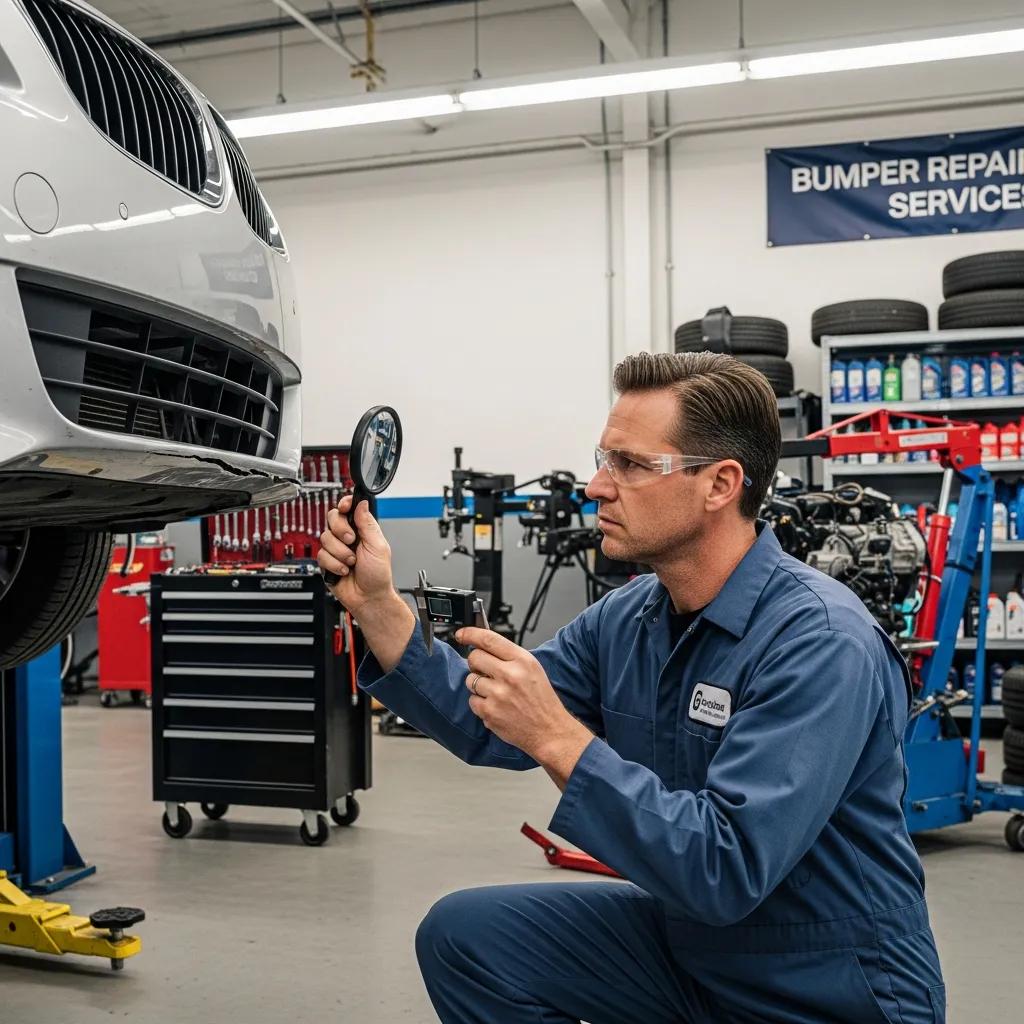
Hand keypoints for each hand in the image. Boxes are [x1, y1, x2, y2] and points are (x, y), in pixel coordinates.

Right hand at [318, 495, 394, 612]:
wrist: (368, 597)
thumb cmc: (378, 574)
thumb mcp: (378, 546)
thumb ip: (367, 523)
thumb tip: (362, 503)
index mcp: (361, 529)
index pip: (348, 509)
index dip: (344, 504)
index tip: (344, 507)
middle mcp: (347, 537)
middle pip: (332, 518)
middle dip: (340, 530)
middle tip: (352, 541)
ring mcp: (336, 549)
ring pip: (325, 538)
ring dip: (340, 553)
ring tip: (352, 562)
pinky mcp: (327, 562)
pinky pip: (321, 555)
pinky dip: (334, 564)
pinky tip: (344, 570)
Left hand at [458, 627, 592, 783]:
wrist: (549, 730)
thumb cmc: (542, 700)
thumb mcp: (532, 669)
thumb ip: (509, 657)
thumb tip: (483, 647)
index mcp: (522, 660)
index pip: (489, 639)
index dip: (470, 634)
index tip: (461, 634)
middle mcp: (509, 675)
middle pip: (474, 658)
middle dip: (476, 663)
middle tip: (485, 671)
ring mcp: (498, 695)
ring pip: (470, 680)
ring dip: (478, 685)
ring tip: (495, 692)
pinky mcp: (490, 712)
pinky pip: (472, 701)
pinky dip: (480, 704)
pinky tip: (496, 706)